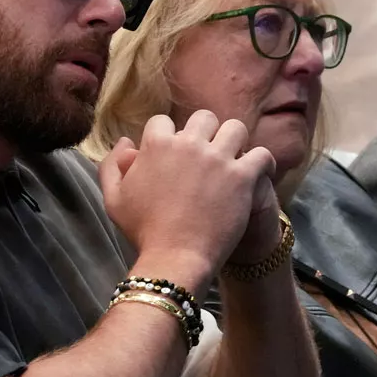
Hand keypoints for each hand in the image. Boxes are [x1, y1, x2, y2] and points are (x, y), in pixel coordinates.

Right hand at [97, 112, 274, 293]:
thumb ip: (112, 165)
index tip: (176, 154)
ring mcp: (217, 159)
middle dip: (206, 132)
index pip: (164, 121)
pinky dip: (263, 162)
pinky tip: (259, 172)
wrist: (174, 258)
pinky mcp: (242, 176)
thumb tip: (126, 141)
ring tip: (235, 158)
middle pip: (204, 118)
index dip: (169, 136)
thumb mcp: (113, 199)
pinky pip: (262, 154)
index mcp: (157, 145)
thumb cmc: (143, 232)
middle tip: (209, 153)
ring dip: (235, 141)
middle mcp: (188, 144)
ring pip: (236, 128)